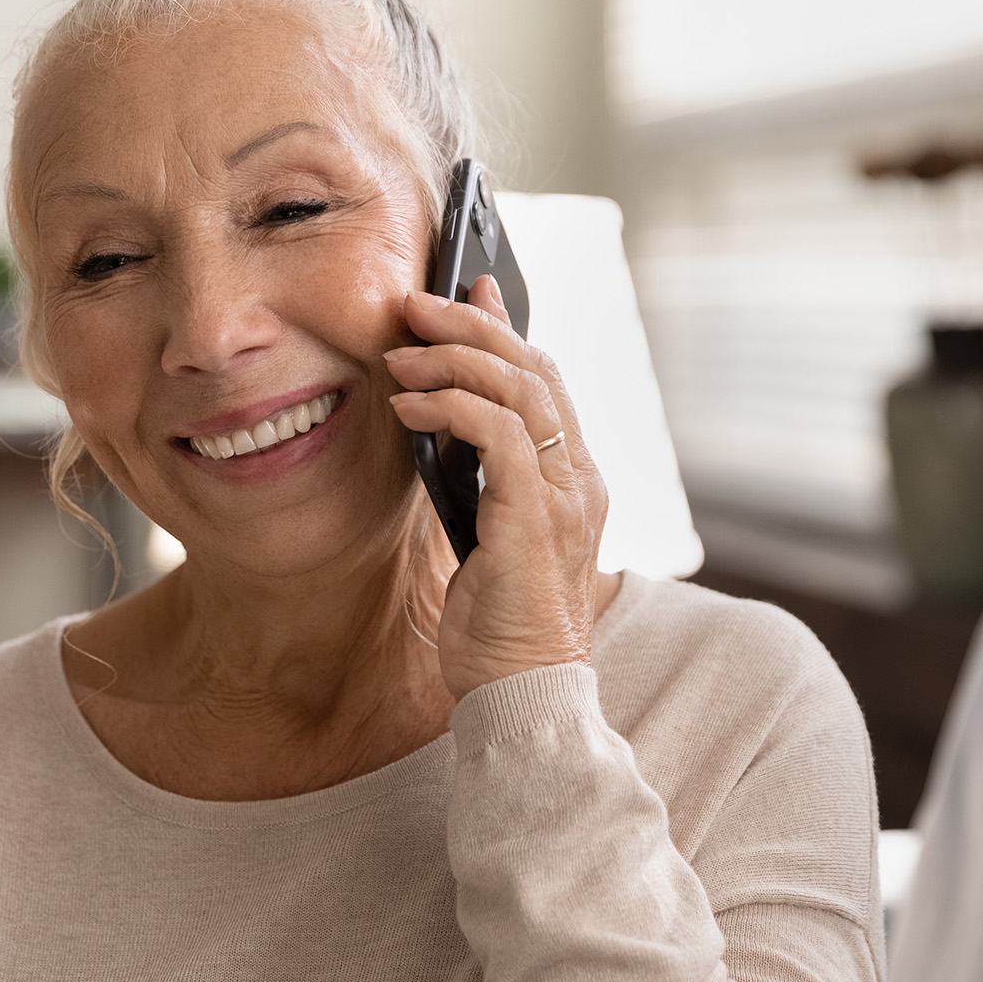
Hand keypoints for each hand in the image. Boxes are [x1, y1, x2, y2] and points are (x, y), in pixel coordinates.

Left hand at [386, 277, 609, 698]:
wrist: (521, 692)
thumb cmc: (497, 625)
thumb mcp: (485, 532)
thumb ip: (479, 477)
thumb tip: (446, 423)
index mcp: (574, 480)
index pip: (547, 380)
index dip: (507, 328)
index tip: (469, 289)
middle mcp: (581, 479)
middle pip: (536, 369)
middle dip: (473, 324)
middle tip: (415, 303)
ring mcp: (565, 496)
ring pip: (520, 388)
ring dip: (454, 358)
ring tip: (401, 354)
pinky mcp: (535, 517)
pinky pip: (499, 433)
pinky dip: (451, 407)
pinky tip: (410, 407)